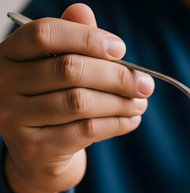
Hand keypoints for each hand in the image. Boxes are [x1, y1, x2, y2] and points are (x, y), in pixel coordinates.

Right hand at [0, 4, 153, 192]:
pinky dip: (115, 124)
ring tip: (140, 103)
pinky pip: (84, 131)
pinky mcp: (33, 147)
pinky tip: (131, 120)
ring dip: (120, 103)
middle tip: (145, 84)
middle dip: (117, 76)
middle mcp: (4, 83)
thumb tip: (84, 11)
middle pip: (69, 70)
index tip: (121, 49)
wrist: (37, 151)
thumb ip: (72, 39)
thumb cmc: (52, 99)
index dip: (87, 38)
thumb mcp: (58, 66)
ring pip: (80, 102)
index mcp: (10, 54)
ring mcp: (14, 117)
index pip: (44, 34)